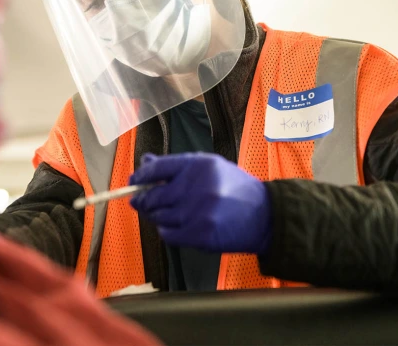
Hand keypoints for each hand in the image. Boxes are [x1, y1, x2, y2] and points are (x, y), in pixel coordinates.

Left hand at [130, 153, 271, 253]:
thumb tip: (145, 163)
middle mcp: (196, 187)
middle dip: (143, 200)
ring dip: (157, 216)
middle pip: (153, 195)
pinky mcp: (199, 234)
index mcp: (199, 165)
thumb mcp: (210, 168)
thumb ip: (177, 167)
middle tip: (141, 202)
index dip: (141, 176)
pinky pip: (168, 234)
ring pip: (159, 216)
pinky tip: (176, 226)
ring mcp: (197, 212)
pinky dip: (167, 231)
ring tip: (169, 213)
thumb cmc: (235, 189)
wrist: (264, 216)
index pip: (158, 168)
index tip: (133, 181)